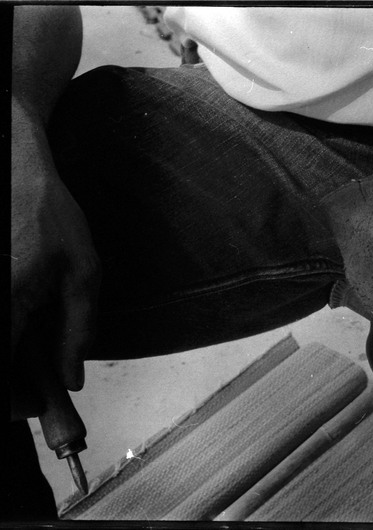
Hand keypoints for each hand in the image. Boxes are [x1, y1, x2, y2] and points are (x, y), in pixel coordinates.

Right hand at [11, 101, 100, 419]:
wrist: (11, 166)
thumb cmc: (49, 215)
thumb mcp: (83, 272)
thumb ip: (79, 330)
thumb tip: (71, 379)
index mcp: (6, 305)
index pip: (0, 378)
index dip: (14, 402)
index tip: (34, 405)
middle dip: (8, 388)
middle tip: (29, 391)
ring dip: (7, 360)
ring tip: (26, 353)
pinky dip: (5, 333)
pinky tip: (19, 327)